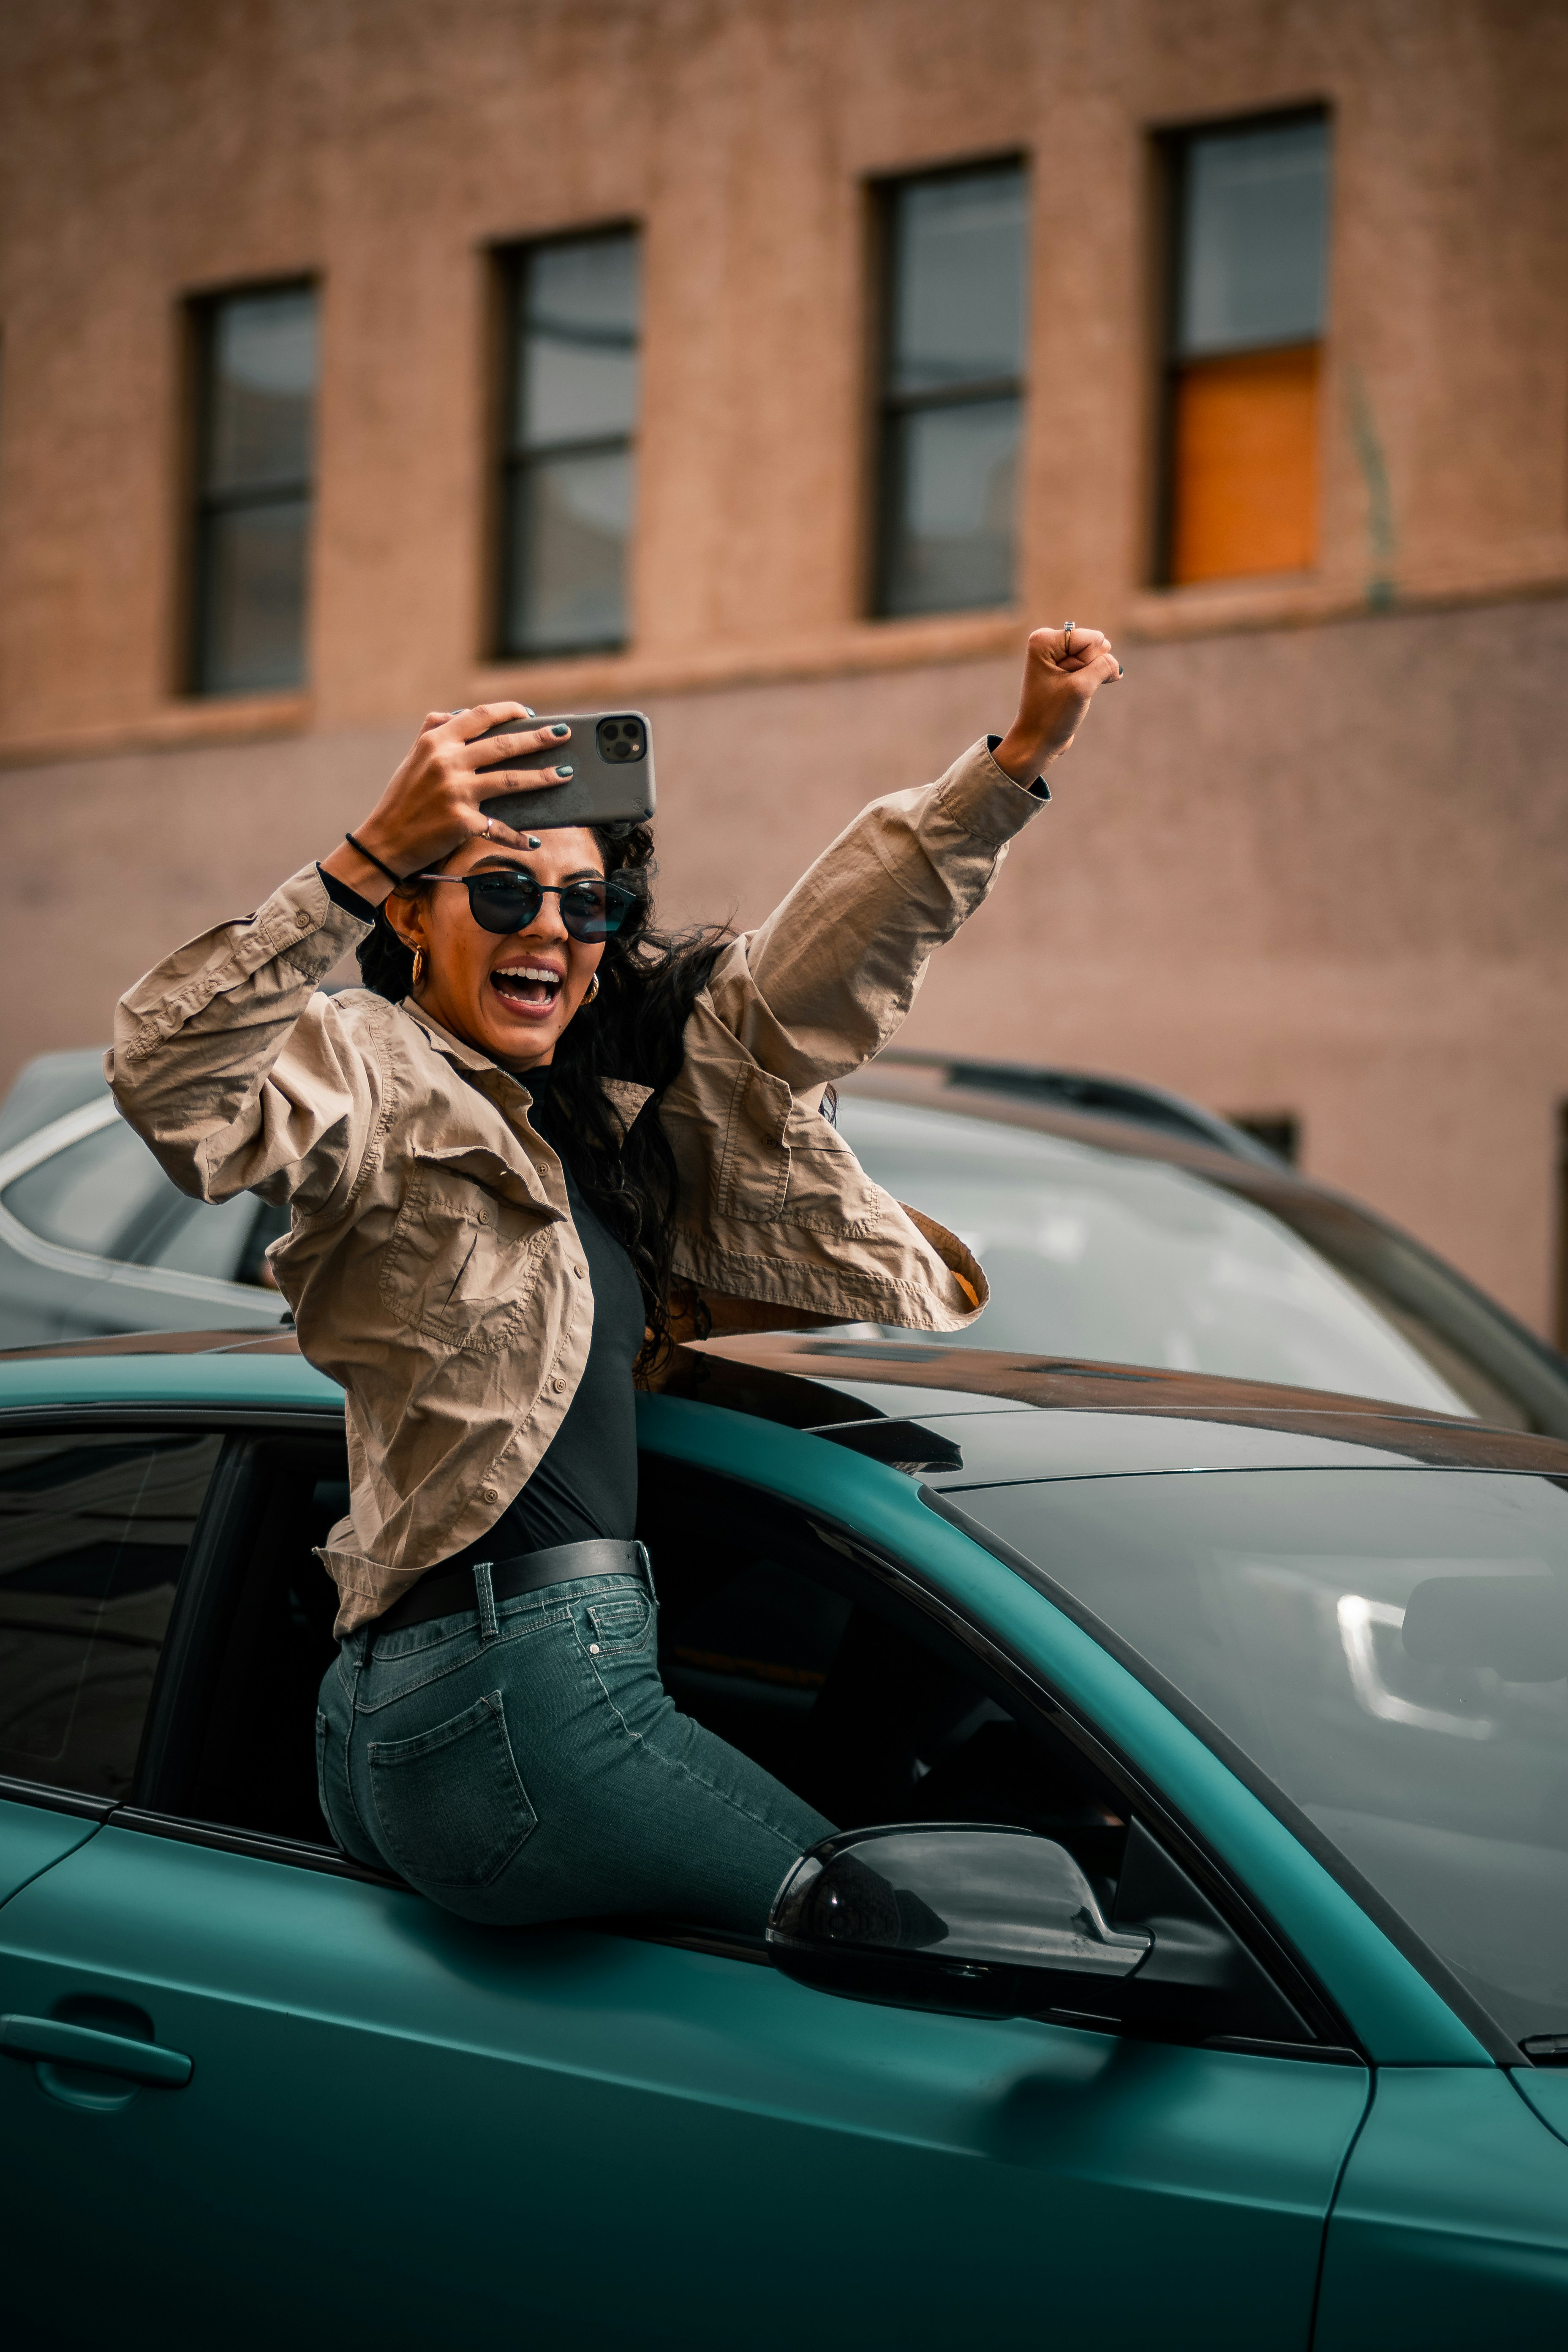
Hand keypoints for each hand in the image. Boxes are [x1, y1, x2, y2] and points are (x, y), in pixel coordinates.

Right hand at [321, 705, 574, 902]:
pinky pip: (499, 827)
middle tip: (564, 734)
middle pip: (503, 745)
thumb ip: (433, 731)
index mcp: (436, 741)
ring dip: (543, 777)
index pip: (480, 716)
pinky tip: (534, 840)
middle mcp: (447, 762)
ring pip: (511, 780)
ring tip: (565, 773)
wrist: (384, 842)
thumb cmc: (402, 799)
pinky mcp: (462, 822)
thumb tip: (459, 712)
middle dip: (539, 738)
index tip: (530, 713)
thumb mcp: (413, 758)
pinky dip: (518, 836)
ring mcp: (456, 792)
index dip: (509, 711)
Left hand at [993, 625, 1121, 784]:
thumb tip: (1115, 664)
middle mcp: (1049, 642)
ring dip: (1092, 676)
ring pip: (1096, 655)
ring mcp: (1058, 655)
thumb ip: (1104, 666)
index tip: (1067, 682)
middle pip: (1093, 644)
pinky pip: (1094, 665)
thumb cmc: (1053, 716)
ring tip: (1072, 692)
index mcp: (1044, 640)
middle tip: (1069, 688)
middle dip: (1089, 668)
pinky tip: (1082, 693)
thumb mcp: (1081, 688)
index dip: (1086, 663)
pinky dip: (1094, 679)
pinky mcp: (1067, 668)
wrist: (1038, 741)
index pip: (1090, 639)